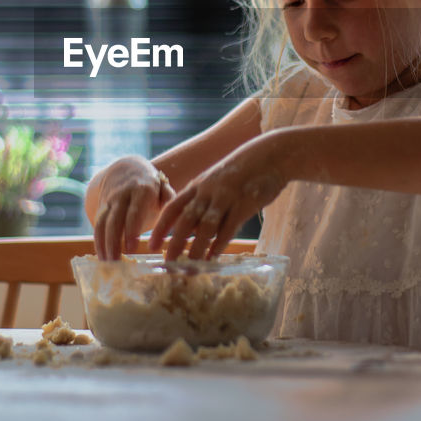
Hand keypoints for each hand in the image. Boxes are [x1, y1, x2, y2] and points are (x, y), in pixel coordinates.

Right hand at [89, 156, 173, 260]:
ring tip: (107, 263)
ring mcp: (110, 201)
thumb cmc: (152, 186)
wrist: (127, 169)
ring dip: (103, 244)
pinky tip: (102, 257)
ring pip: (103, 223)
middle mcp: (122, 195)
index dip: (132, 230)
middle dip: (114, 241)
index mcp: (141, 190)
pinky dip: (98, 242)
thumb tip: (176, 218)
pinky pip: (97, 225)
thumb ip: (169, 203)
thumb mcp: (164, 189)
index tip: (132, 248)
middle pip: (115, 219)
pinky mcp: (102, 207)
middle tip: (116, 261)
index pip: (135, 211)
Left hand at [149, 137, 288, 260]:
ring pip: (206, 226)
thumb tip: (189, 226)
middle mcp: (208, 191)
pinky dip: (220, 243)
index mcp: (198, 185)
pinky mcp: (245, 204)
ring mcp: (226, 197)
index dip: (160, 227)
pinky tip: (214, 256)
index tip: (150, 245)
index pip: (172, 207)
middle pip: (185, 220)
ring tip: (191, 266)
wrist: (270, 155)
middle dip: (174, 243)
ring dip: (197, 248)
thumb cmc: (242, 170)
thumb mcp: (216, 181)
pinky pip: (229, 226)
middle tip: (167, 262)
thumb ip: (203, 200)